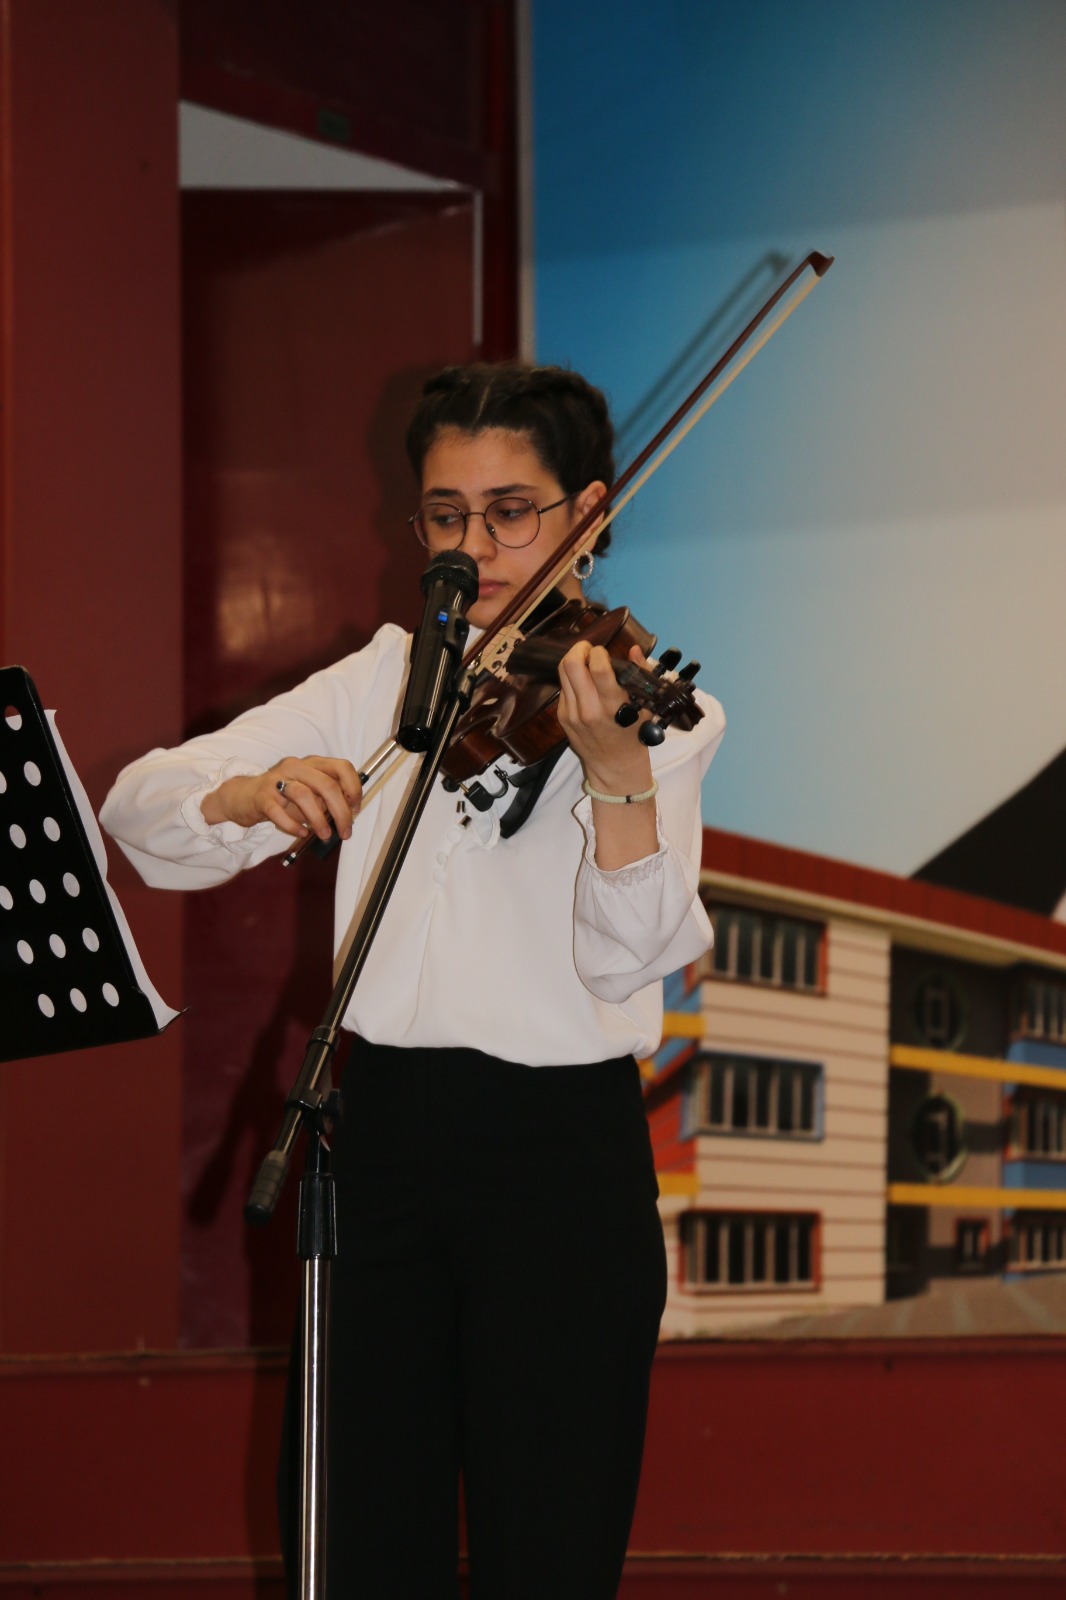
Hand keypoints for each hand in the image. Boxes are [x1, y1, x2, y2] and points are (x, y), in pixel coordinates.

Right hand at [201, 756, 362, 842]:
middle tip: (346, 832)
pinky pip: (279, 812)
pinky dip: (293, 825)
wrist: (243, 797)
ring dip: (319, 820)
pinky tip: (301, 833)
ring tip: (325, 835)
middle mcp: (296, 767)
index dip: (354, 788)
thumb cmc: (281, 797)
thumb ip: (326, 799)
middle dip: (341, 811)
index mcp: (312, 763)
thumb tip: (348, 815)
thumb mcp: (308, 793)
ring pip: (304, 796)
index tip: (356, 809)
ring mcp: (277, 780)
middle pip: (327, 784)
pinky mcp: (262, 797)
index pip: (342, 767)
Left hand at [556, 641, 653, 795]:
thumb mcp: (645, 706)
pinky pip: (563, 687)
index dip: (598, 652)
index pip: (597, 668)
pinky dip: (572, 679)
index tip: (603, 653)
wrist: (614, 766)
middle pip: (571, 665)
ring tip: (586, 663)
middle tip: (589, 650)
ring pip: (562, 673)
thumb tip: (633, 650)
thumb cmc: (634, 735)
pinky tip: (583, 684)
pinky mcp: (562, 717)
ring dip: (573, 661)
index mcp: (612, 706)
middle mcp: (588, 709)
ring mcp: (571, 714)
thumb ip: (641, 675)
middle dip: (579, 649)